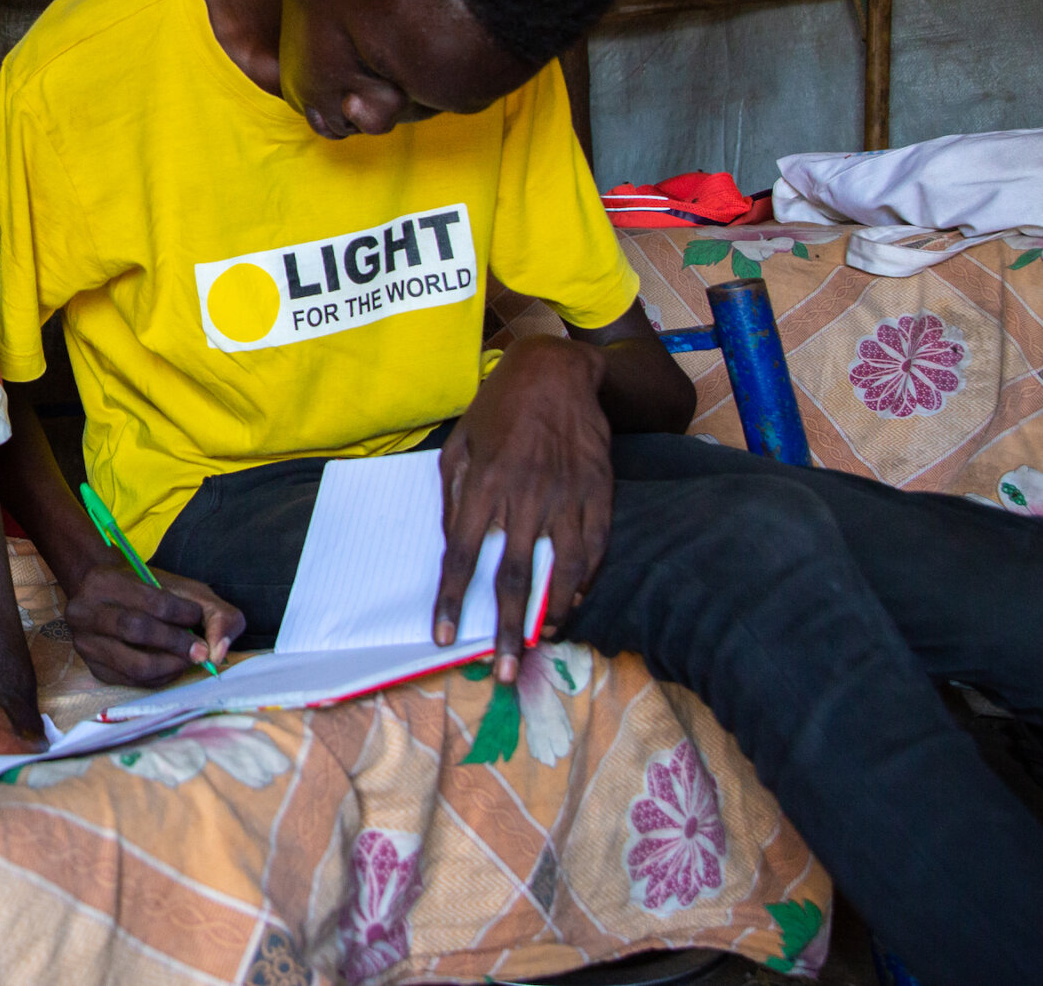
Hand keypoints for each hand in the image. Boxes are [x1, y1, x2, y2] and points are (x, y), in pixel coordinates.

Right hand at [61, 557, 243, 686]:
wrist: (103, 595)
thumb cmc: (147, 590)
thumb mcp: (182, 588)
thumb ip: (214, 612)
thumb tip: (219, 652)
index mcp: (106, 581)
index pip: (151, 601)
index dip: (181, 613)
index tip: (198, 617)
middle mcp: (85, 611)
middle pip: (135, 630)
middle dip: (176, 643)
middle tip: (200, 651)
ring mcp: (84, 642)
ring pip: (133, 665)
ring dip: (169, 666)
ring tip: (187, 661)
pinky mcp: (92, 668)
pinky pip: (130, 682)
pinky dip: (158, 678)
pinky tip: (170, 667)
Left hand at [435, 335, 613, 681]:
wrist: (557, 372)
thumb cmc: (499, 408)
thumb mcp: (460, 441)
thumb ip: (453, 492)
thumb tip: (451, 542)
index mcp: (484, 481)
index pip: (461, 553)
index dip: (451, 599)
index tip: (442, 636)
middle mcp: (525, 493)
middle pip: (512, 574)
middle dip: (505, 628)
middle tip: (500, 670)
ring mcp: (567, 494)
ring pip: (561, 569)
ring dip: (550, 613)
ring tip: (539, 642)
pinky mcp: (600, 491)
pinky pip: (595, 547)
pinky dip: (585, 581)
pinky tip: (572, 603)